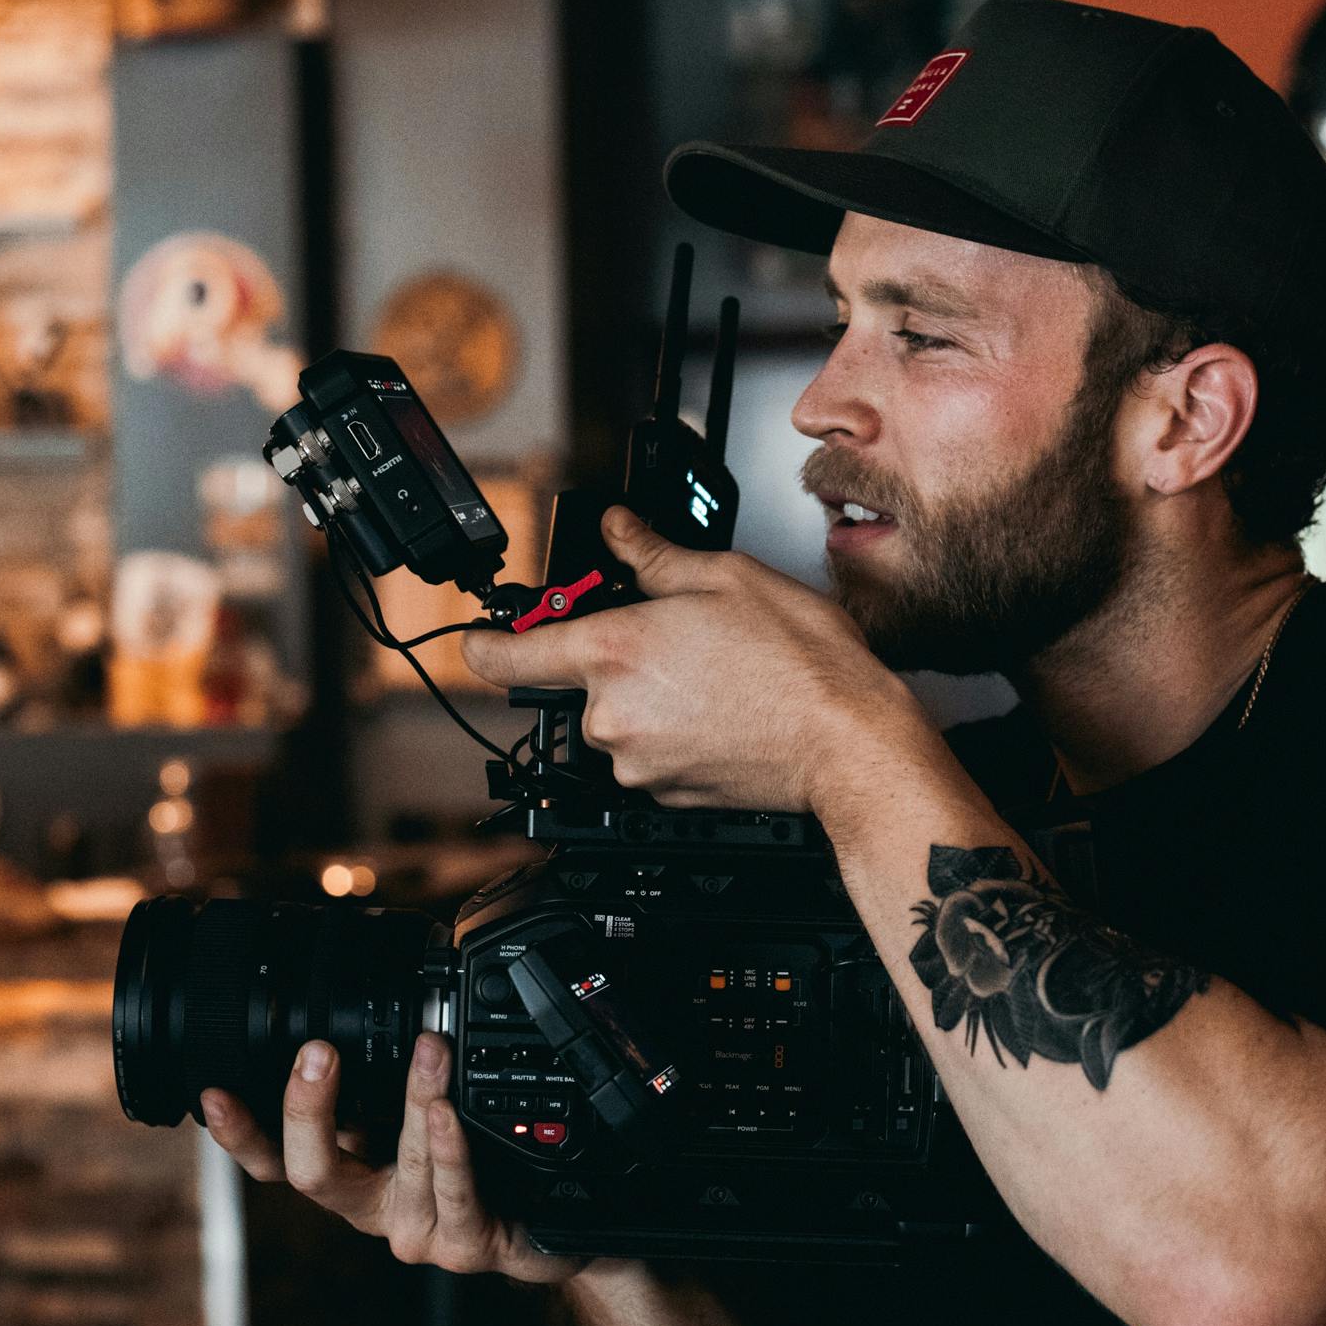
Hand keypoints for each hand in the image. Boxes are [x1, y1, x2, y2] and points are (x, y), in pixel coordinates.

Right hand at [199, 1033, 584, 1285]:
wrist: (543, 1229)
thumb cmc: (474, 1169)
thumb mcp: (412, 1125)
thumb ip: (376, 1088)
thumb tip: (347, 1009)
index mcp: (349, 1175)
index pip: (274, 1160)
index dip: (239, 1134)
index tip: (213, 1090)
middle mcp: (373, 1209)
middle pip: (312, 1174)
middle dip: (307, 1110)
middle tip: (315, 1052)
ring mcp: (418, 1231)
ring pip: (401, 1167)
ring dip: (414, 1099)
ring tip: (427, 1049)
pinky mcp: (466, 1244)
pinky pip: (454, 1193)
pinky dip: (449, 1149)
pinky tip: (447, 1114)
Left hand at [459, 506, 929, 812]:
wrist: (846, 742)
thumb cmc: (801, 664)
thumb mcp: (726, 578)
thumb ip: (653, 555)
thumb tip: (619, 532)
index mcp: (613, 651)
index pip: (507, 656)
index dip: (484, 644)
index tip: (478, 638)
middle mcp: (612, 714)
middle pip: (581, 681)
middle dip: (620, 658)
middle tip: (683, 638)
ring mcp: (636, 761)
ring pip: (619, 719)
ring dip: (650, 698)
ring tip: (717, 677)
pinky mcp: (663, 794)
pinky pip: (649, 754)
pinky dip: (673, 733)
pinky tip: (723, 712)